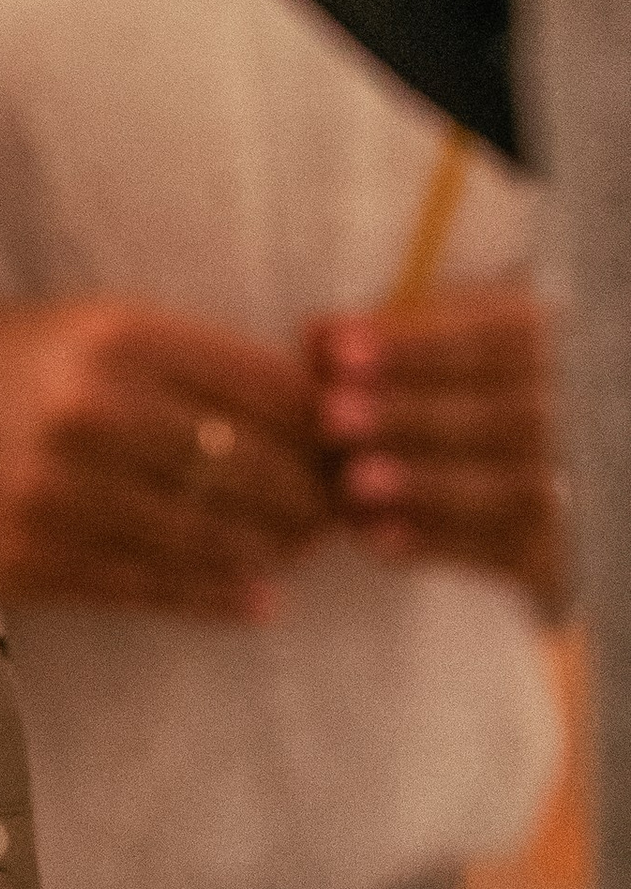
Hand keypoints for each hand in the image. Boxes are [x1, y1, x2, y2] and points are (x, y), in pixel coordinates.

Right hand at [0, 295, 331, 619]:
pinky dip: (215, 597)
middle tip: (334, 512)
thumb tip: (302, 413)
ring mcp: (60, 489)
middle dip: (308, 496)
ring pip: (208, 534)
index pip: (261, 384)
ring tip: (295, 553)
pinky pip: (149, 587)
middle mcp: (92, 408)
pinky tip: (253, 601)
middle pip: (250, 467)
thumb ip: (178, 366)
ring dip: (269, 550)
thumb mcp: (79, 330)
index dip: (318, 421)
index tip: (343, 442)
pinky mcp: (30, 557)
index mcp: (112, 333)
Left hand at [306, 286, 567, 612]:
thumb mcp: (429, 338)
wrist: (518, 470)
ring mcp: (567, 486)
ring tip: (353, 483)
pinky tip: (377, 540)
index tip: (336, 354)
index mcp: (541, 341)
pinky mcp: (553, 553)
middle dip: (406, 415)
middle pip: (493, 415)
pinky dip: (436, 545)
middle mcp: (571, 412)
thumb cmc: (451, 377)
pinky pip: (498, 552)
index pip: (484, 338)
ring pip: (502, 487)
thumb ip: (379, 338)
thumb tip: (317, 336)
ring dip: (423, 483)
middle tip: (331, 419)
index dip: (410, 346)